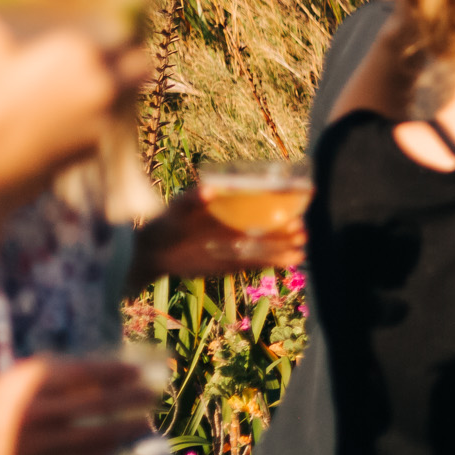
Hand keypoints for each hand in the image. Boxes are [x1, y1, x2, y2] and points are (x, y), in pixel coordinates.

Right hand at [0, 31, 145, 212]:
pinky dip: (90, 125)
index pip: (126, 32)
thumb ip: (22, 37)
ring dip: (112, 94)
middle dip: (130, 64)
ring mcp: (105, 117)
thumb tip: (25, 21)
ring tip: (74, 98)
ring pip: (126, 98)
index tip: (112, 34)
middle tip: (109, 65)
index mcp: (79, 48)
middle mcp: (102, 81)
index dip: (120, 33)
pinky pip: (103, 127)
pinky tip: (56, 128)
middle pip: (142, 65)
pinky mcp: (97, 149)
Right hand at [0, 357, 156, 454]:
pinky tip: (117, 451)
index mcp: (30, 384)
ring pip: (94, 438)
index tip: (140, 371)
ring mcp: (36, 446)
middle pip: (99, 406)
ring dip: (125, 431)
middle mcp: (37, 413)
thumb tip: (101, 374)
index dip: (119, 372)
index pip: (88, 374)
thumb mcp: (14, 381)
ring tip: (146, 425)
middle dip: (132, 400)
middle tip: (154, 397)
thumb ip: (54, 377)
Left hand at [131, 189, 304, 288]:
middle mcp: (236, 227)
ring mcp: (234, 246)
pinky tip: (291, 260)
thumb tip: (209, 190)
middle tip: (301, 229)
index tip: (300, 200)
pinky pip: (256, 263)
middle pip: (268, 228)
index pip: (262, 205)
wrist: (152, 250)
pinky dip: (272, 262)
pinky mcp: (229, 264)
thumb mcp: (179, 207)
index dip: (282, 203)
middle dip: (286, 229)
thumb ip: (193, 199)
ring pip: (266, 247)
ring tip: (302, 248)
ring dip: (284, 248)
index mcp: (230, 209)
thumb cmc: (166, 222)